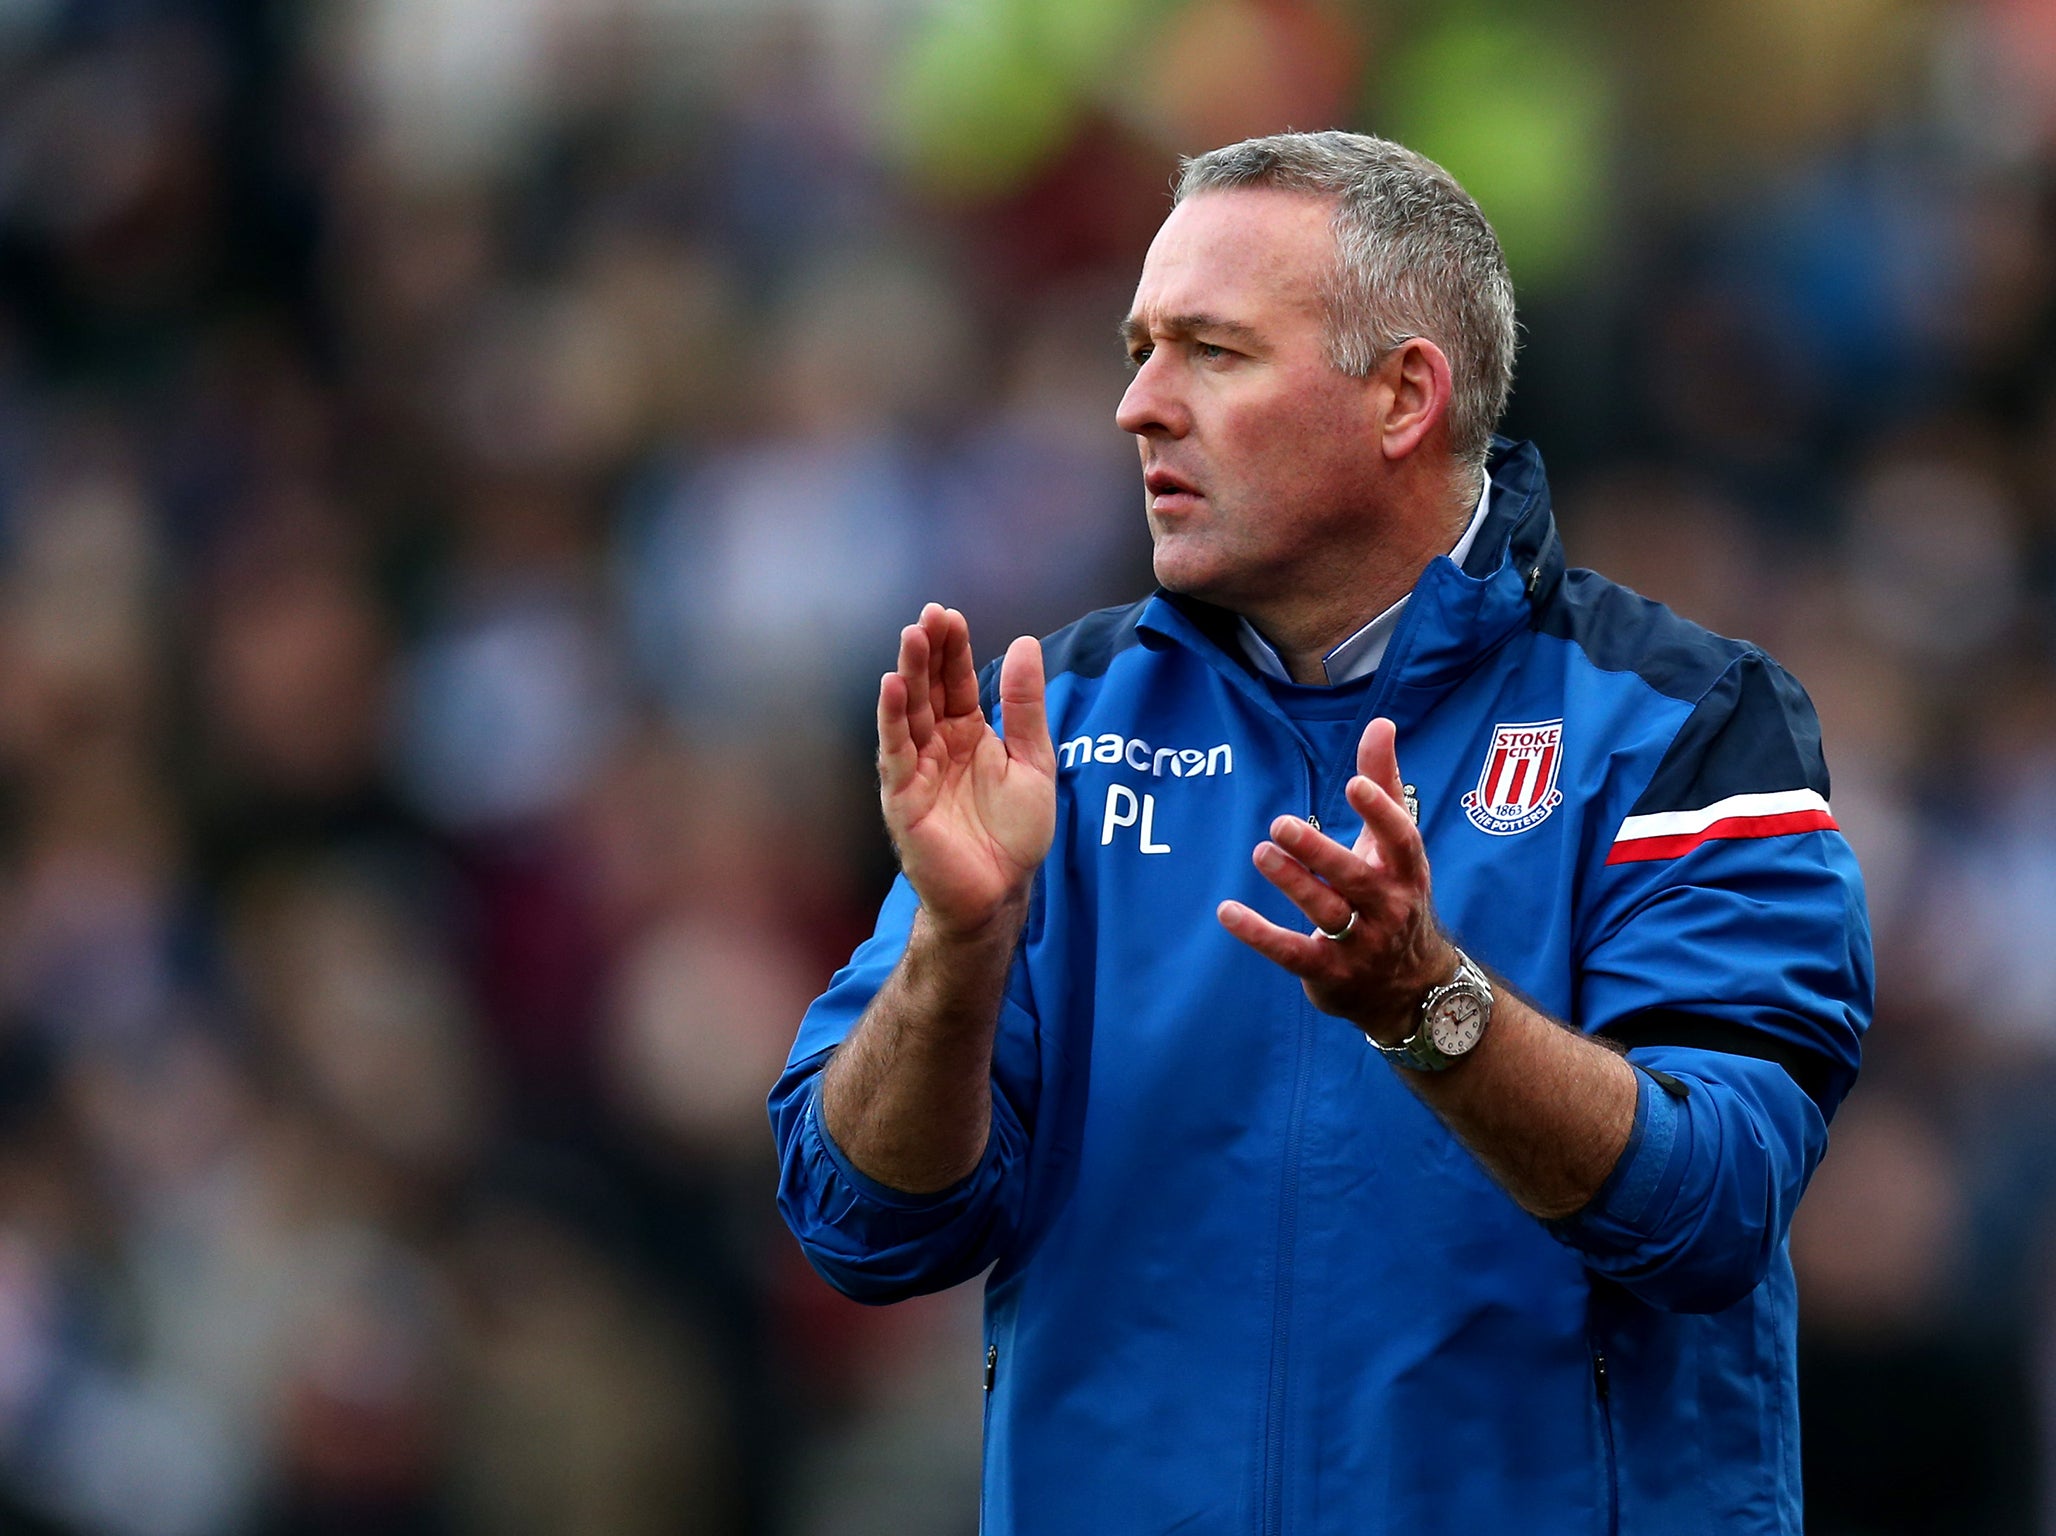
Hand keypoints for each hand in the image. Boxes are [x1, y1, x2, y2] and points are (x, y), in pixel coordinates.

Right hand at [878, 604, 1056, 939]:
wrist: (1001, 890)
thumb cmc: (1015, 832)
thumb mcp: (1034, 760)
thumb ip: (1026, 706)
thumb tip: (1025, 643)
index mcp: (969, 734)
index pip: (958, 682)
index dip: (954, 650)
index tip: (950, 615)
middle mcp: (938, 745)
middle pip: (929, 690)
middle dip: (928, 653)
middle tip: (929, 616)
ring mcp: (917, 769)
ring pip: (909, 713)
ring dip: (908, 674)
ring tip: (912, 637)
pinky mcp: (903, 796)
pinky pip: (895, 752)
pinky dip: (891, 719)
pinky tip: (892, 687)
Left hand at [1217, 717, 1454, 1041]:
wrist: (1410, 987)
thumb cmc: (1394, 896)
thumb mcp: (1395, 846)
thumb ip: (1384, 784)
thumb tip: (1381, 723)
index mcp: (1406, 873)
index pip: (1401, 840)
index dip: (1381, 812)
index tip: (1355, 783)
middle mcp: (1389, 909)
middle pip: (1355, 878)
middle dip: (1319, 852)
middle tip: (1280, 823)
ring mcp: (1360, 945)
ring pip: (1326, 914)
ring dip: (1292, 884)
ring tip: (1260, 852)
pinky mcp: (1329, 973)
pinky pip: (1292, 953)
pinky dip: (1259, 935)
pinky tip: (1227, 911)